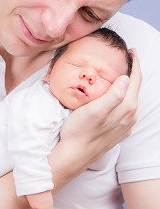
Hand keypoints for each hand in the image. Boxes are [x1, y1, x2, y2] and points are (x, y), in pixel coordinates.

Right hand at [58, 49, 140, 169]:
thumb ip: (114, 94)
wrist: (72, 157)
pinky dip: (121, 102)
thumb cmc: (79, 132)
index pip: (136, 78)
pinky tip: (112, 102)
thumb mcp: (95, 110)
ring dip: (125, 88)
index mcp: (127, 107)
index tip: (131, 51)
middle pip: (134, 89)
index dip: (135, 62)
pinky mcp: (117, 134)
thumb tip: (125, 78)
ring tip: (116, 79)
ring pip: (129, 101)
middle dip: (131, 73)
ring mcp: (125, 127)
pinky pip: (123, 113)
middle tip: (123, 61)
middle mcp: (130, 117)